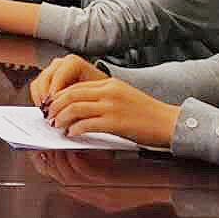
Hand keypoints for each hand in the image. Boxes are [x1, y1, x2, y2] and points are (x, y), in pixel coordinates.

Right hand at [29, 54, 107, 106]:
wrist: (98, 92)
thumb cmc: (99, 93)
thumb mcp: (94, 95)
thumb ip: (80, 101)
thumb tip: (67, 112)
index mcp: (73, 62)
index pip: (58, 75)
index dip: (55, 91)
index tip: (56, 105)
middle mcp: (60, 63)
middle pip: (45, 79)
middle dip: (46, 97)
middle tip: (50, 112)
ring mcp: (51, 70)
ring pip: (38, 83)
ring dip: (41, 99)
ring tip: (48, 113)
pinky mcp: (45, 79)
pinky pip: (35, 87)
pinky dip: (38, 99)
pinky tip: (46, 109)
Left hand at [43, 76, 179, 147]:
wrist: (169, 122)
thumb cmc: (146, 113)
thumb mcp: (122, 95)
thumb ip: (102, 96)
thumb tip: (78, 105)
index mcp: (110, 83)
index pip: (75, 86)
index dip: (59, 97)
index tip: (52, 106)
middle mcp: (109, 92)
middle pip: (70, 95)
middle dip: (55, 107)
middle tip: (49, 117)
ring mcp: (112, 106)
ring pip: (75, 108)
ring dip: (62, 118)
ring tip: (57, 125)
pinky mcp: (115, 122)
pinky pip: (86, 124)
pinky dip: (75, 129)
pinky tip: (72, 134)